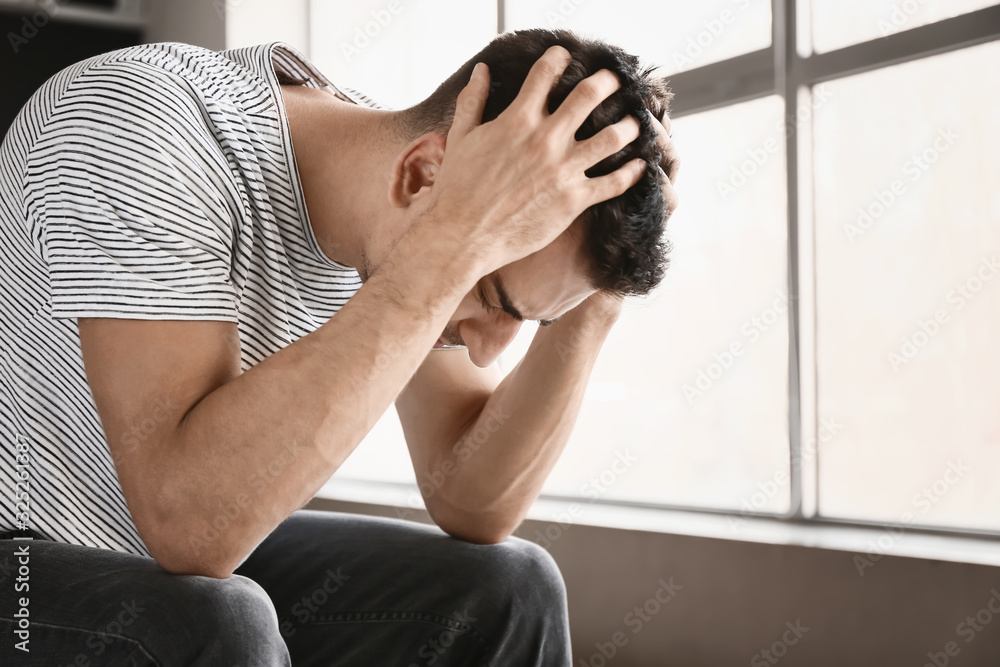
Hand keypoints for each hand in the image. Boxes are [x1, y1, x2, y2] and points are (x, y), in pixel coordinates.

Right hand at [426, 46, 647, 274]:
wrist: (462, 236)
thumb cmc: (456, 189)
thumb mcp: (460, 138)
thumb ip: (472, 101)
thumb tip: (482, 70)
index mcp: (518, 120)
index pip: (546, 73)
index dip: (559, 57)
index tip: (566, 56)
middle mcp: (545, 140)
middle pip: (589, 95)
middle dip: (607, 81)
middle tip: (616, 80)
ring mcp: (562, 170)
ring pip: (612, 137)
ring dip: (628, 126)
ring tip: (634, 122)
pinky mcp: (573, 200)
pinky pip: (614, 182)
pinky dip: (632, 172)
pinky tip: (640, 166)